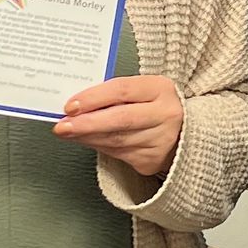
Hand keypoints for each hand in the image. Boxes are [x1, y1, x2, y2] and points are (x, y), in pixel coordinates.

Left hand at [55, 75, 184, 177]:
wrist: (184, 132)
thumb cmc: (155, 106)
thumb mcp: (142, 90)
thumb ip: (114, 94)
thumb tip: (77, 104)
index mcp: (160, 89)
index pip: (122, 91)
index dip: (93, 98)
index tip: (71, 105)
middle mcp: (165, 114)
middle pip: (120, 119)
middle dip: (86, 124)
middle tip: (62, 126)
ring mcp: (161, 139)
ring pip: (115, 140)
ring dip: (87, 137)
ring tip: (68, 132)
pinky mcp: (152, 159)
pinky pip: (118, 153)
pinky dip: (98, 146)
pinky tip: (87, 140)